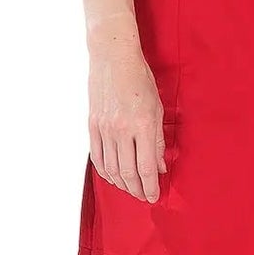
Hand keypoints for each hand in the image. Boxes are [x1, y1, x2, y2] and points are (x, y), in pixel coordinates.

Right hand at [88, 41, 167, 202]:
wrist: (113, 58)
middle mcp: (122, 130)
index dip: (151, 187)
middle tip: (143, 196)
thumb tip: (160, 166)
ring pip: (111, 169)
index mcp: (142, 126)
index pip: (147, 168)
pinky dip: (104, 171)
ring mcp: (104, 128)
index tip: (154, 196)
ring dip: (121, 184)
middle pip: (128, 173)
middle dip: (137, 190)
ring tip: (130, 189)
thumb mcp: (157, 109)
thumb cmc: (140, 79)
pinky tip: (112, 176)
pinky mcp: (92, 125)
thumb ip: (158, 140)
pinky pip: (97, 156)